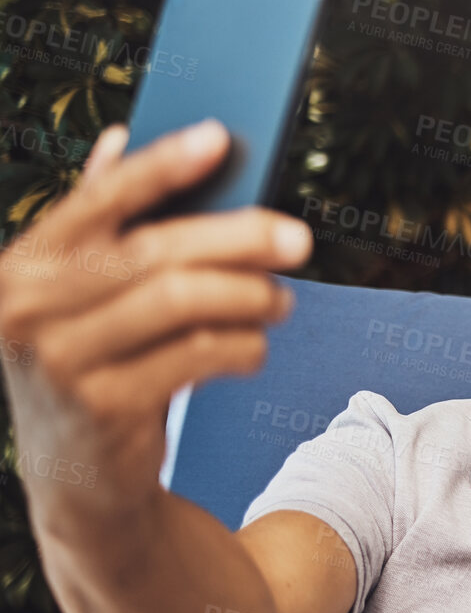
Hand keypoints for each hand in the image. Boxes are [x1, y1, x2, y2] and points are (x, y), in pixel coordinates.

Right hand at [0, 120, 310, 517]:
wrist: (79, 475)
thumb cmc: (93, 361)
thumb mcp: (79, 297)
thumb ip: (96, 223)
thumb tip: (120, 138)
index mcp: (21, 265)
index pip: (99, 199)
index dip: (162, 165)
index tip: (222, 137)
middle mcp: (25, 308)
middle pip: (156, 252)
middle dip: (239, 239)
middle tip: (300, 239)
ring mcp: (58, 361)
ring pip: (183, 302)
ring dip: (249, 296)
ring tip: (282, 300)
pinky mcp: (102, 407)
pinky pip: (198, 356)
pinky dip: (242, 345)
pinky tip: (257, 346)